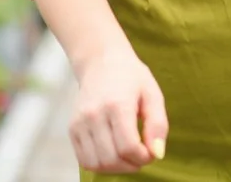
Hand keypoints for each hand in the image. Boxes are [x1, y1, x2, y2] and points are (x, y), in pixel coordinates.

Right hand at [68, 45, 168, 173]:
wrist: (100, 61)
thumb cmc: (131, 77)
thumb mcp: (152, 94)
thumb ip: (158, 124)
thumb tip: (157, 153)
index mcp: (117, 104)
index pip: (128, 147)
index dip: (143, 157)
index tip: (151, 152)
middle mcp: (94, 115)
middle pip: (111, 159)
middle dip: (131, 165)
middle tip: (142, 156)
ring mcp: (79, 123)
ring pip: (96, 164)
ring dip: (116, 169)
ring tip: (128, 157)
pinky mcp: (72, 129)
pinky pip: (84, 160)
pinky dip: (101, 165)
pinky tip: (114, 153)